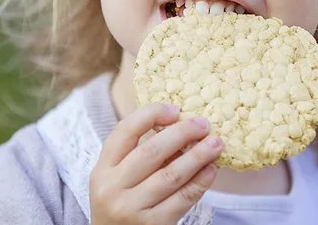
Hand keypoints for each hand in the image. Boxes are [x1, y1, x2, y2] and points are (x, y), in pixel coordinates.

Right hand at [90, 103, 224, 223]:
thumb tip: (180, 127)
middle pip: (151, 151)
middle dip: (182, 133)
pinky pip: (183, 198)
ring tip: (215, 144)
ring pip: (171, 175)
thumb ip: (138, 157)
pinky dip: (200, 181)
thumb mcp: (117, 181)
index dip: (151, 115)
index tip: (175, 109)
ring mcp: (131, 209)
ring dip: (197, 156)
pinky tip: (211, 169)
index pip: (124, 131)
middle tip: (203, 124)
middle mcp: (112, 188)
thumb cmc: (122, 206)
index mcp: (102, 170)